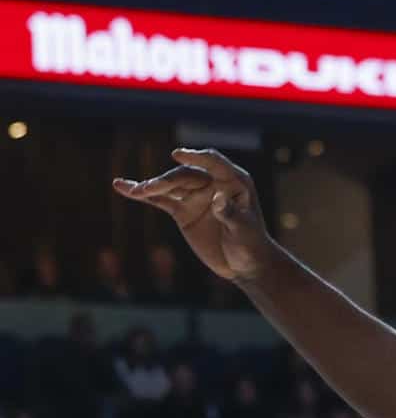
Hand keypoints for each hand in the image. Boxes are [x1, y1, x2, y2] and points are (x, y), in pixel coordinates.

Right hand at [114, 148, 274, 282]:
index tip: (177, 154)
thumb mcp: (244, 230)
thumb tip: (218, 199)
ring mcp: (196, 196)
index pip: (214, 163)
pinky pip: (160, 200)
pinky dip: (143, 195)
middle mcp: (214, 184)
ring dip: (151, 187)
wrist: (243, 263)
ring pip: (170, 186)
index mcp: (234, 182)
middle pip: (186, 175)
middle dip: (167, 180)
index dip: (196, 157)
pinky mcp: (183, 211)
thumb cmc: (251, 244)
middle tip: (148, 189)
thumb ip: (231, 214)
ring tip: (134, 190)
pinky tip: (122, 186)